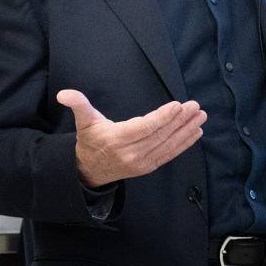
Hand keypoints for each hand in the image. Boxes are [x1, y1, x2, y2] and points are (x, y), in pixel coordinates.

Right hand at [56, 89, 206, 187]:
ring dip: (187, 130)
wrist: (89, 171)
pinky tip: (197, 132)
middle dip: (180, 120)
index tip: (178, 105)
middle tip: (195, 106)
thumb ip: (78, 105)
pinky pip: (170, 155)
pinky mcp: (148, 167)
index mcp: (117, 139)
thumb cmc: (90, 141)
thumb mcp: (83, 121)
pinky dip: (185, 144)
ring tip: (201, 116)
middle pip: (160, 135)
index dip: (163, 117)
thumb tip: (63, 93)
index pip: (145, 127)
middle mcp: (131, 153)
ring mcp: (141, 163)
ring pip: (168, 145)